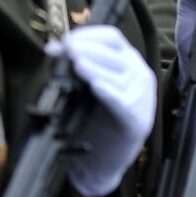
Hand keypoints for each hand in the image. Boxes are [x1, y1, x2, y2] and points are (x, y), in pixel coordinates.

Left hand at [48, 25, 154, 196]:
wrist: (101, 161)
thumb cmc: (93, 121)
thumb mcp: (82, 87)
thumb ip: (71, 66)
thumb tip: (53, 48)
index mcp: (128, 62)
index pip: (112, 38)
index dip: (88, 35)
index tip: (66, 41)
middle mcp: (139, 76)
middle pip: (114, 54)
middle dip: (88, 50)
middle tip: (67, 51)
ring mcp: (142, 98)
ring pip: (119, 76)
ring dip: (95, 68)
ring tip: (76, 65)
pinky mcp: (137, 120)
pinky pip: (123, 102)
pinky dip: (109, 93)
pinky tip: (96, 87)